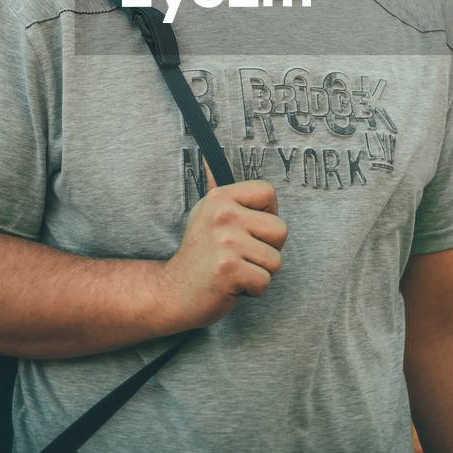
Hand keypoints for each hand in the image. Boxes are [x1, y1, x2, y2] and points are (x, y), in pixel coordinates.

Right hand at [162, 160, 287, 327]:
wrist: (172, 292)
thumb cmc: (200, 255)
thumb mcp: (206, 215)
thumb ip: (223, 194)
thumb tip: (209, 159)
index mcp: (220, 197)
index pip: (268, 192)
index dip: (266, 214)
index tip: (248, 229)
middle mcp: (222, 215)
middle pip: (280, 229)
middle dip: (267, 250)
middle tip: (240, 256)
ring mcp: (225, 242)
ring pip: (275, 260)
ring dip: (259, 272)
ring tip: (234, 270)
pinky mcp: (228, 270)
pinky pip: (265, 282)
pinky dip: (252, 290)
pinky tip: (231, 285)